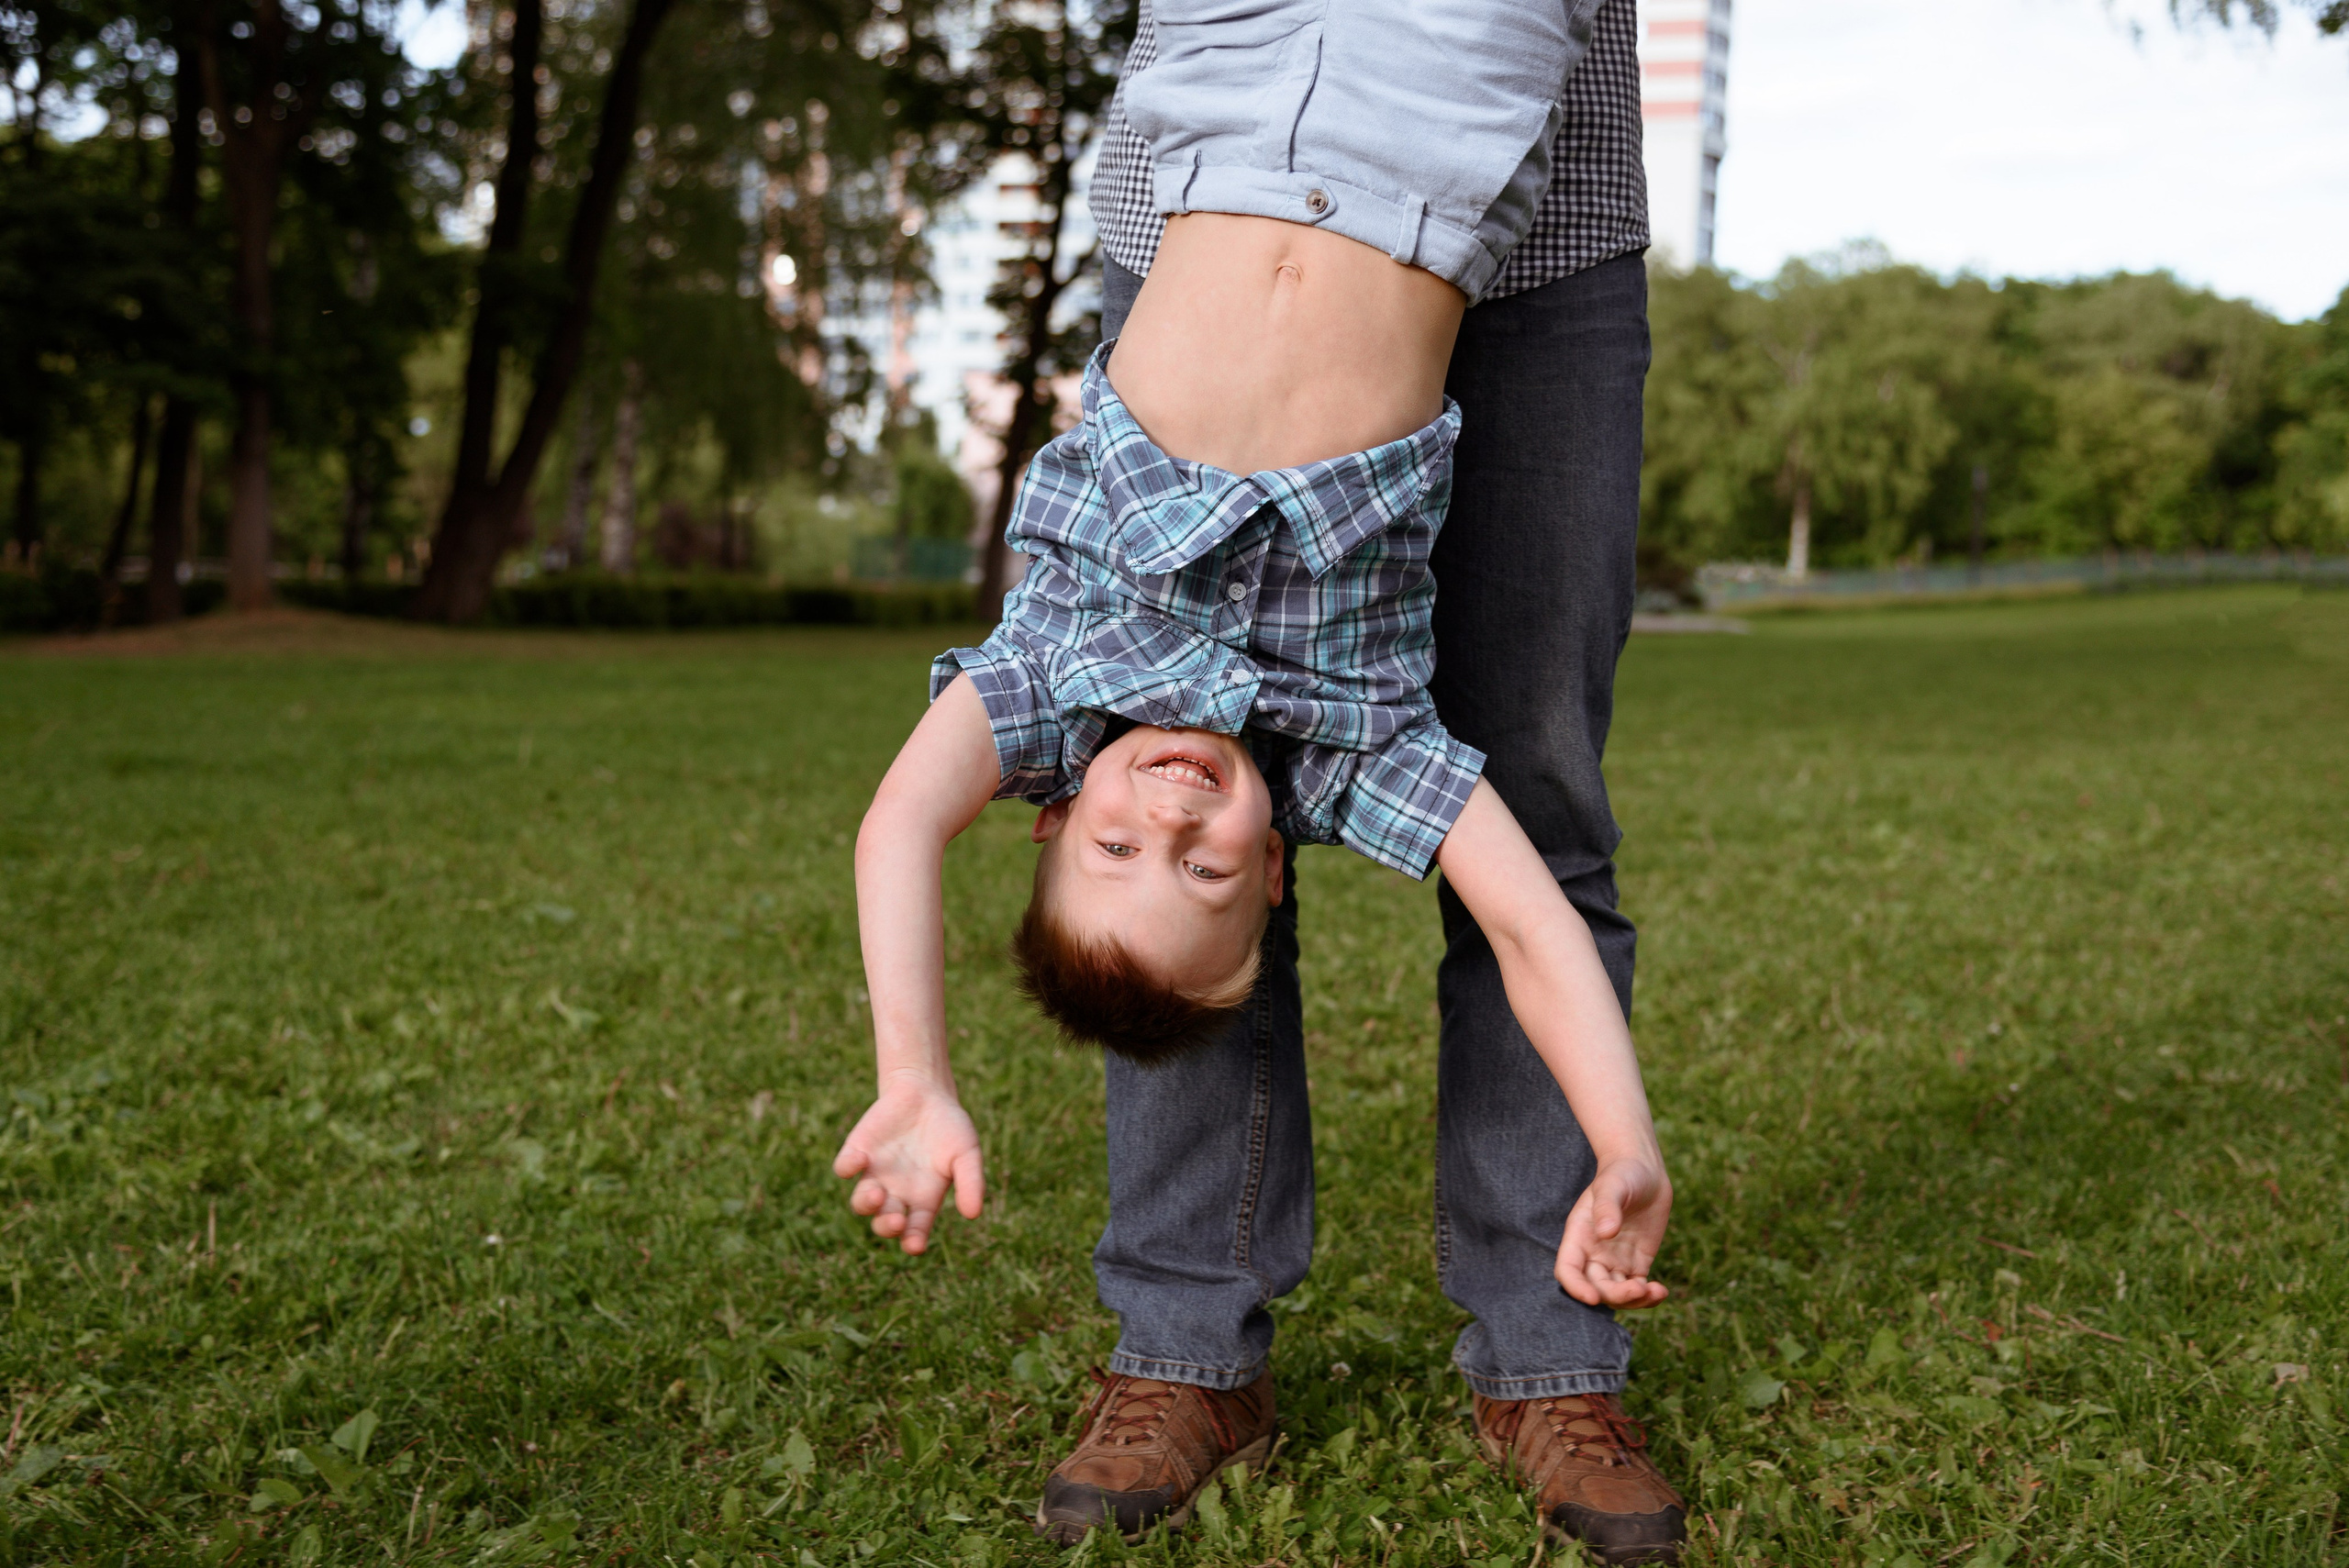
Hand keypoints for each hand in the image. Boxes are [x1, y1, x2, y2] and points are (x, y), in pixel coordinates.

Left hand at [832, 1078, 984, 1254]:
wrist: (926, 1091)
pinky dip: (848, 1167)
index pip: (914, 1231)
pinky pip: (844, 1168)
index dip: (912, 1241)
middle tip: (896, 1220)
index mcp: (922, 1201)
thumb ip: (971, 1183)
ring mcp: (874, 1175)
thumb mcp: (967, 1154)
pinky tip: (860, 1159)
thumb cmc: (950, 1128)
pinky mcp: (857, 1152)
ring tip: (877, 1194)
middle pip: (883, 1223)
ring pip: (860, 1203)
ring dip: (866, 1204)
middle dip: (887, 1226)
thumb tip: (973, 1214)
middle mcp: (895, 1194)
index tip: (914, 1245)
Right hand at [1555, 1156, 1671, 1309]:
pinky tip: (1661, 1291)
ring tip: (1654, 1291)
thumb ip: (1607, 1206)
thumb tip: (1606, 1232)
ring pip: (1616, 1294)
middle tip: (1638, 1289)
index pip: (1567, 1270)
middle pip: (1595, 1286)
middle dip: (1614, 1295)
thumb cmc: (1622, 1174)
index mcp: (1578, 1236)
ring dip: (1632, 1301)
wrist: (1644, 1171)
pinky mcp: (1636, 1264)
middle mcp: (1593, 1253)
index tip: (1593, 1297)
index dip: (1576, 1287)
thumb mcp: (1612, 1185)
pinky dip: (1648, 1297)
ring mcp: (1615, 1261)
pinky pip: (1638, 1288)